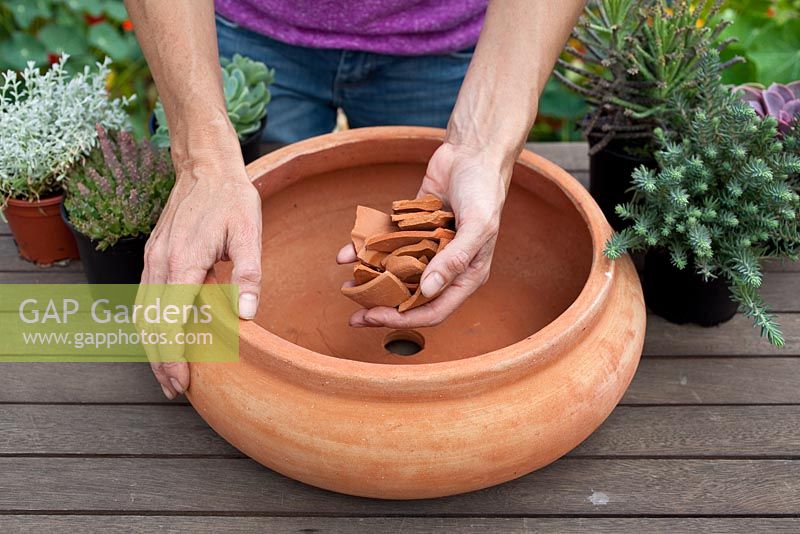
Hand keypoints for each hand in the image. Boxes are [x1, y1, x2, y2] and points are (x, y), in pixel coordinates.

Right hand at [139, 156, 261, 398]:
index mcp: (183, 261)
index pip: (169, 321)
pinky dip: (150, 324)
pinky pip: (145, 297)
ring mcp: (153, 258)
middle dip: (159, 360)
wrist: (205, 167)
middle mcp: (160, 262)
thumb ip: (249, 273)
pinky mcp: (154, 254)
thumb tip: (246, 315)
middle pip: (149, 324)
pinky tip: (163, 337)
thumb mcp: (250, 233)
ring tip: (167, 373)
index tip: (183, 381)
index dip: (173, 355)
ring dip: (152, 346)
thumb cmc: (231, 199)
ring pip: (142, 313)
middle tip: (174, 389)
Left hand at [337, 142, 508, 327]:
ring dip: (372, 281)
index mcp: (466, 275)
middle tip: (355, 315)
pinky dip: (368, 248)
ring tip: (346, 284)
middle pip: (411, 298)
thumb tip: (427, 291)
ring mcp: (426, 248)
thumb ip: (454, 260)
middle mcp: (445, 266)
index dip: (404, 319)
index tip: (375, 318)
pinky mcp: (411, 228)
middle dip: (383, 308)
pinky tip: (348, 252)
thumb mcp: (478, 227)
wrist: (472, 152)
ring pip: (395, 273)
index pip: (433, 309)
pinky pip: (387, 244)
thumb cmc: (484, 190)